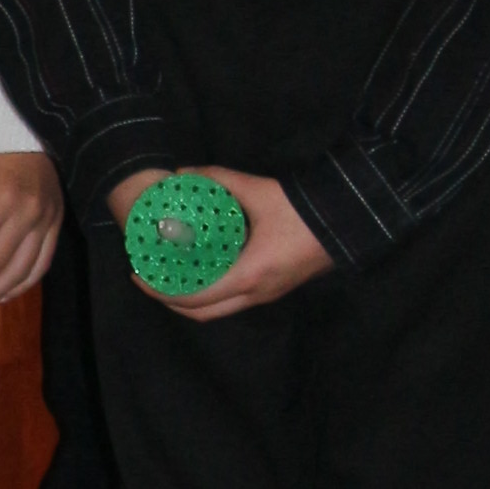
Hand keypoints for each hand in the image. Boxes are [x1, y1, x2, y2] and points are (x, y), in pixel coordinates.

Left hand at [108, 161, 334, 319]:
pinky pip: (235, 302)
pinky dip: (211, 294)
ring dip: (191, 300)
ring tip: (169, 276)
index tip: (138, 275)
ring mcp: (269, 295)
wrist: (351, 218)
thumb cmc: (303, 207)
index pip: (193, 297)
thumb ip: (215, 179)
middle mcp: (257, 294)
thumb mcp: (257, 189)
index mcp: (249, 276)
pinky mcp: (276, 289)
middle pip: (201, 313)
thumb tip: (179, 174)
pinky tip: (200, 272)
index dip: (160, 290)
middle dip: (169, 300)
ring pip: (220, 310)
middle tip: (148, 278)